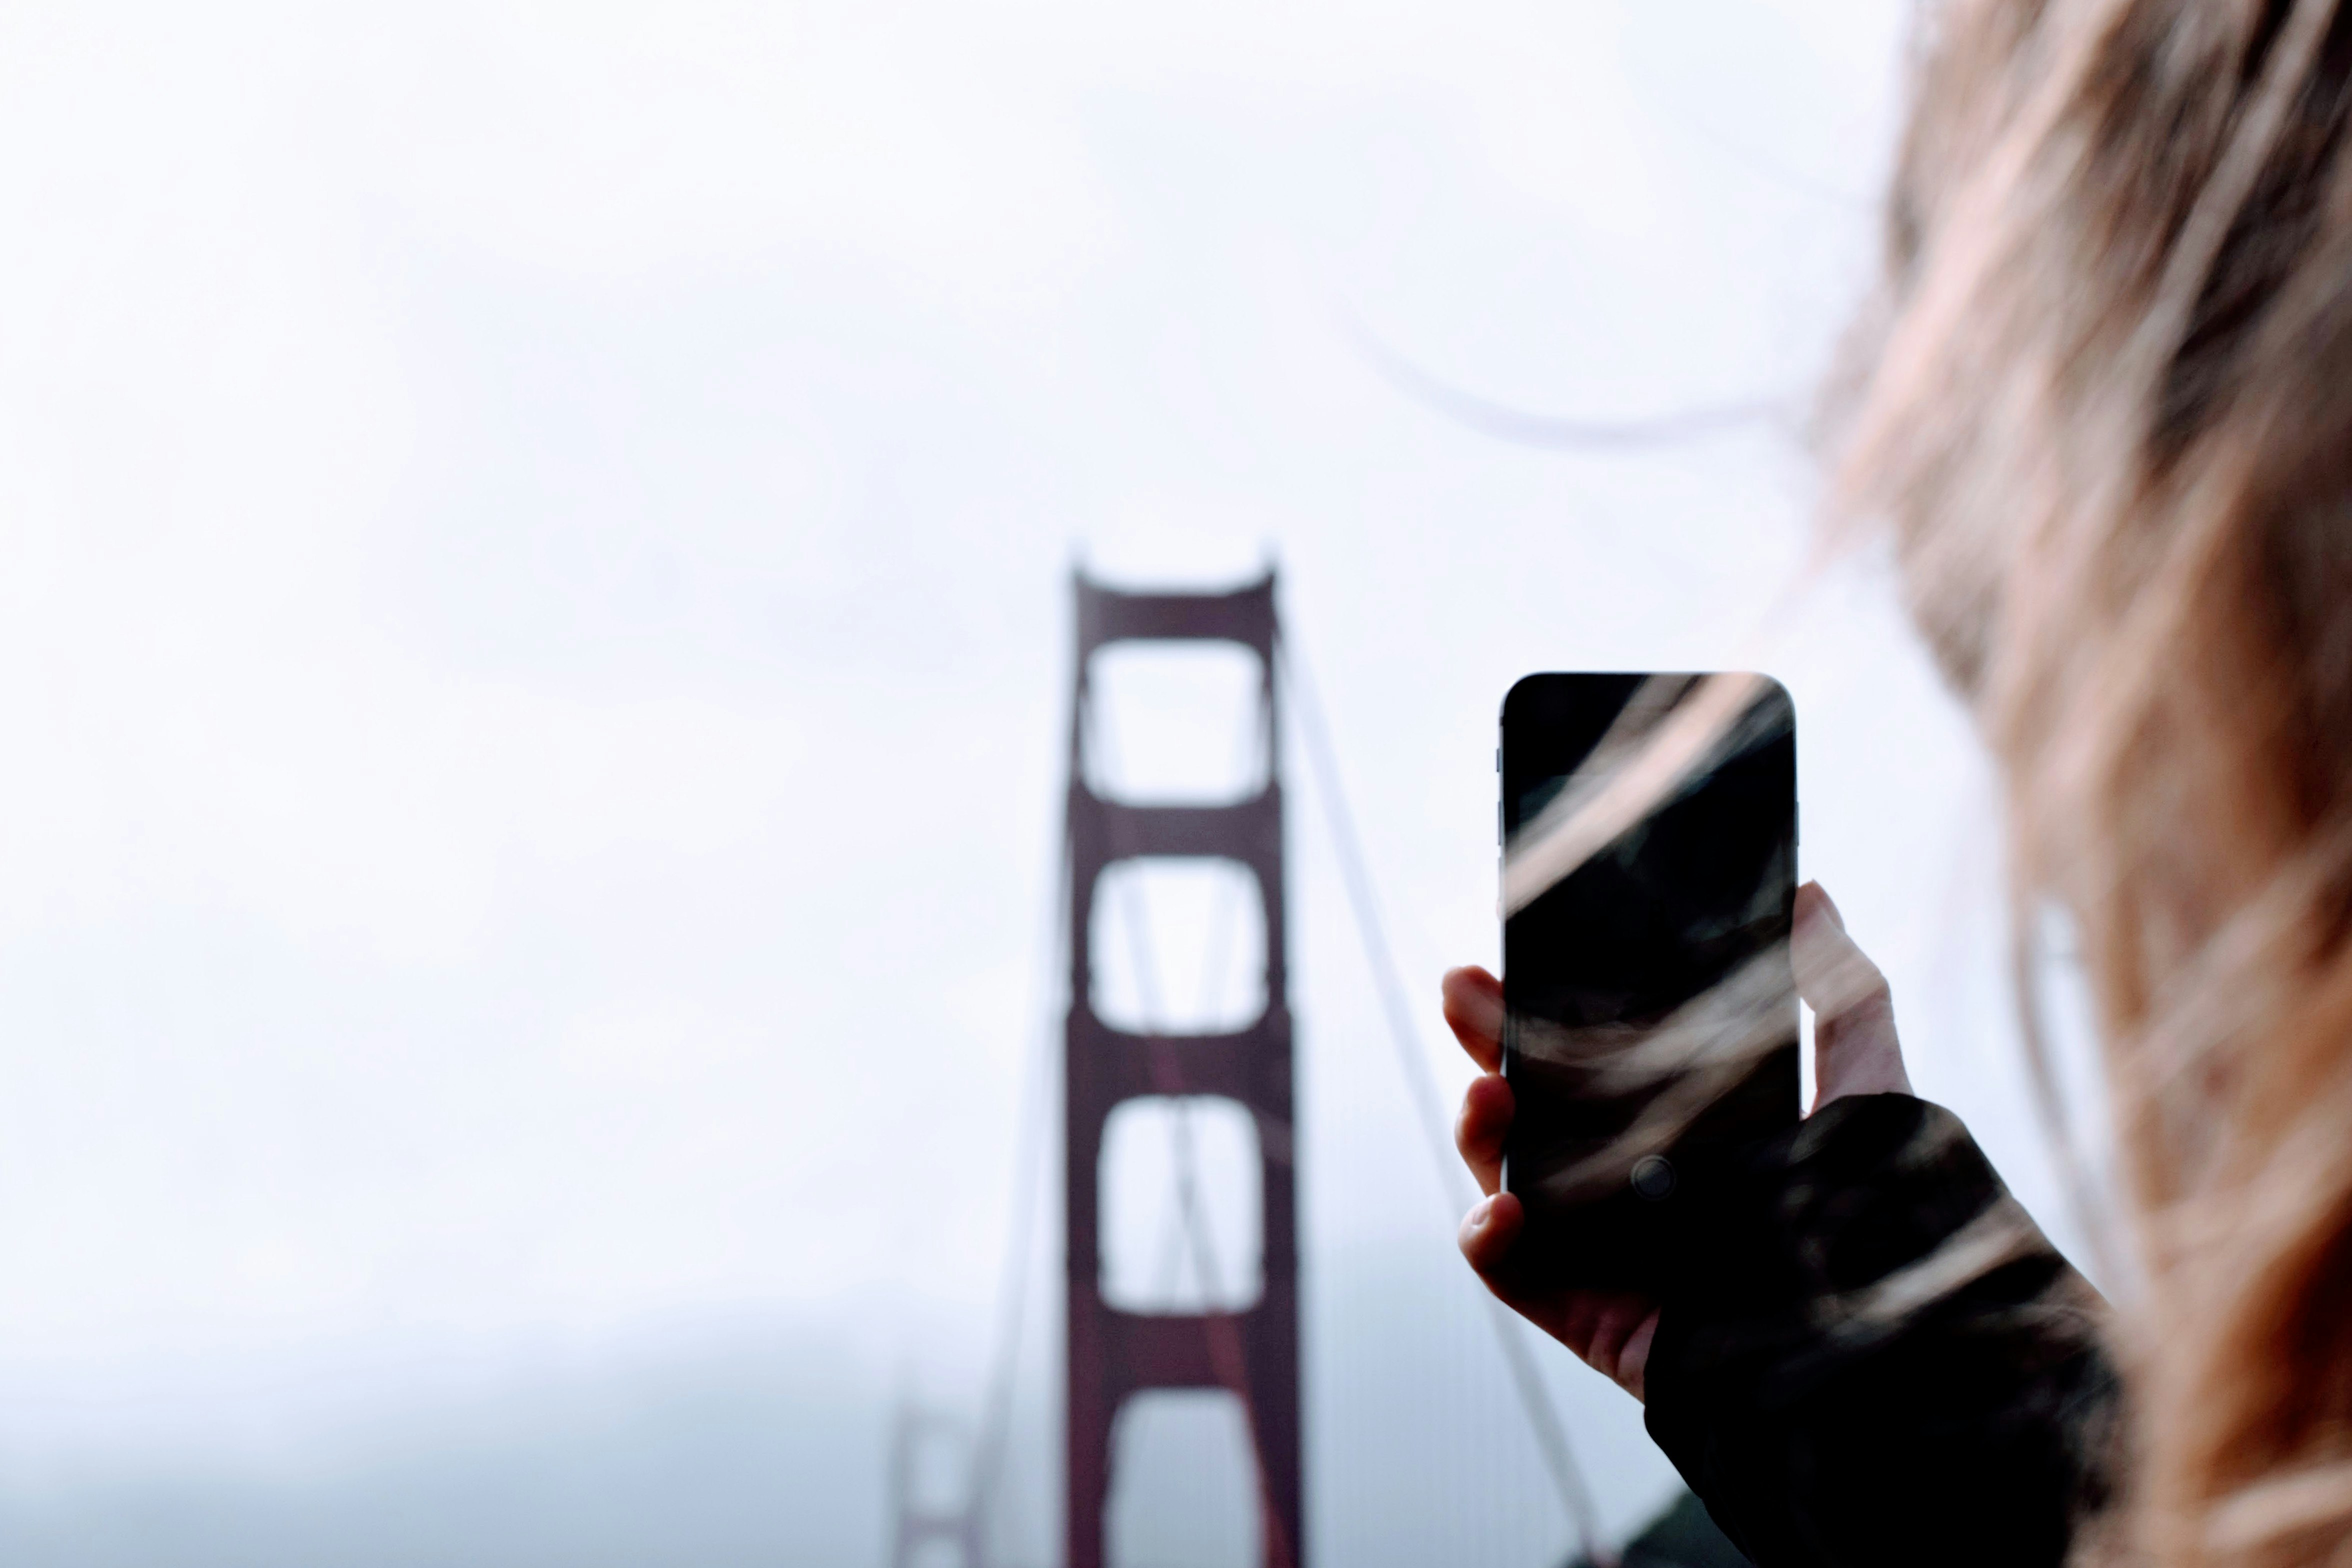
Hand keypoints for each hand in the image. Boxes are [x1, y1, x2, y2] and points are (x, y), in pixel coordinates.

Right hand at [1443, 880, 1908, 1401]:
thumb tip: (1810, 892)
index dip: (1539, 1013)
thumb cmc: (1885, 1217)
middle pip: (1534, 1112)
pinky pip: (1519, 1281)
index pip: (1587, 1062)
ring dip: (1481, 1135)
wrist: (1894, 1347)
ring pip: (1512, 1184)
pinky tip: (1500, 1208)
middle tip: (1463, 992)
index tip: (1509, 961)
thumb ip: (1841, 992)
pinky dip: (1490, 1244)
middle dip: (1487, 1048)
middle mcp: (1632, 1188)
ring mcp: (1605, 1255)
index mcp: (1678, 1131)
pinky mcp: (1595, 1319)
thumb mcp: (1871, 1084)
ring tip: (1488, 1092)